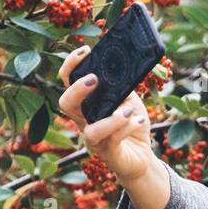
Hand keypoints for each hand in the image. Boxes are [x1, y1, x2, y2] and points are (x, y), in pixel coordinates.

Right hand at [58, 45, 155, 184]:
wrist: (141, 157)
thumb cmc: (131, 124)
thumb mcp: (129, 100)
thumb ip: (122, 88)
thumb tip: (123, 69)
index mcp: (86, 104)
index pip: (68, 82)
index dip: (71, 66)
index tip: (85, 51)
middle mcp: (84, 121)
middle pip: (66, 104)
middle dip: (78, 89)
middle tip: (95, 79)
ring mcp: (95, 140)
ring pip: (90, 130)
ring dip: (110, 118)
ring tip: (127, 109)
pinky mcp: (110, 154)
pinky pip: (113, 141)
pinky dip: (127, 128)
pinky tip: (139, 120)